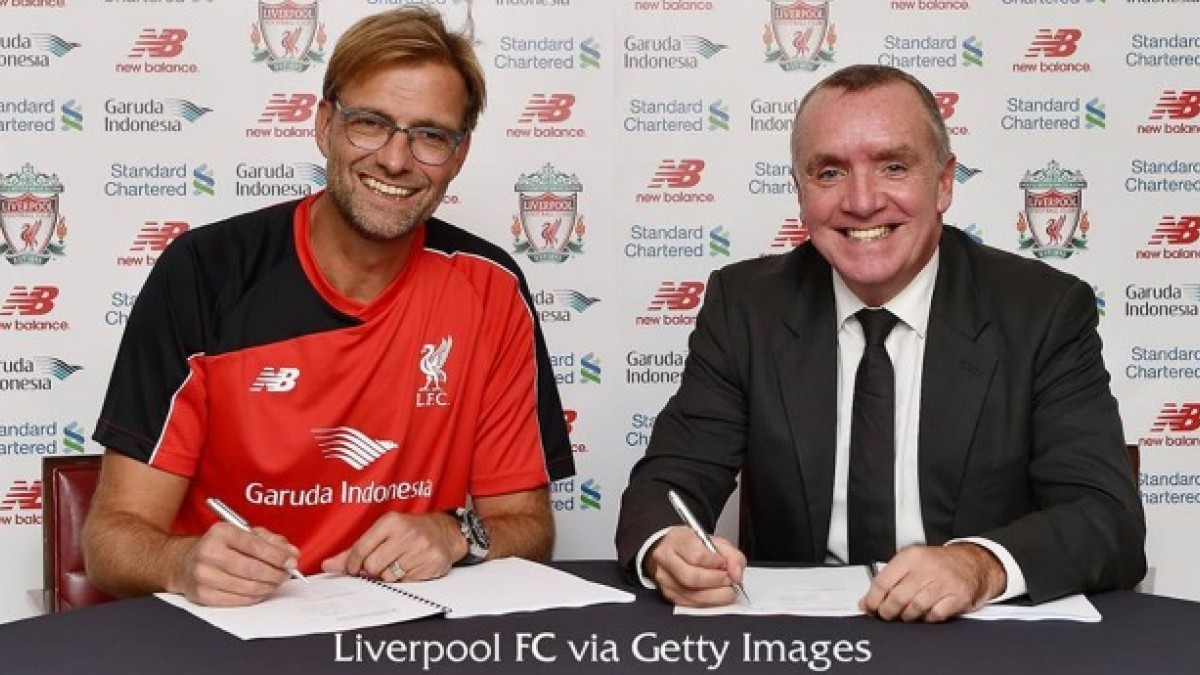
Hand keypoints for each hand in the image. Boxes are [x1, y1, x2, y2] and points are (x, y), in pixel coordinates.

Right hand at [178, 522, 298, 606]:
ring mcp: (203, 575)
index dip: (278, 556)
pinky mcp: (202, 595)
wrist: (184, 561)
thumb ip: (270, 540)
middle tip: (286, 574)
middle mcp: (209, 553)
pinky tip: (261, 590)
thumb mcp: (242, 533)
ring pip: (247, 587)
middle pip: (253, 569)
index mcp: (221, 532)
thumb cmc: (219, 546)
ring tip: (275, 582)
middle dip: (276, 574)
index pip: (256, 546)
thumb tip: (291, 553)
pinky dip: (255, 597)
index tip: (291, 561)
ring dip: (268, 587)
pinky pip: (237, 600)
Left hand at [321, 512, 462, 581]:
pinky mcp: (430, 564)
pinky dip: (404, 578)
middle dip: (372, 569)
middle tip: (381, 563)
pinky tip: (410, 566)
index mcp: (391, 522)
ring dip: (389, 575)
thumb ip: (354, 550)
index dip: (352, 563)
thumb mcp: (383, 533)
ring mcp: (420, 549)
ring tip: (398, 563)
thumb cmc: (411, 531)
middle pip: (372, 566)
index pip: (360, 549)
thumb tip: (328, 565)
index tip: (354, 567)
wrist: (446, 532)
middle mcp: (406, 534)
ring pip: (388, 577)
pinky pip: (405, 582)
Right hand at [646, 526, 745, 606]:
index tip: (725, 564)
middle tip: (729, 580)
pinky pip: (691, 605)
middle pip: (692, 578)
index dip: (715, 563)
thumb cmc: (693, 545)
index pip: (697, 556)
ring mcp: (665, 579)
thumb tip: (736, 574)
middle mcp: (666, 559)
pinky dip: (708, 602)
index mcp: (678, 540)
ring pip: (692, 595)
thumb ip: (731, 555)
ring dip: (715, 595)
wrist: (673, 551)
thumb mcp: (715, 542)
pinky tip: (715, 595)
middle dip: (717, 581)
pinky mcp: (669, 595)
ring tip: (725, 588)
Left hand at [860, 543, 1006, 622]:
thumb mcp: (912, 562)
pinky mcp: (958, 597)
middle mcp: (927, 568)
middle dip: (887, 612)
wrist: (972, 563)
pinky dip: (927, 618)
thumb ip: (889, 579)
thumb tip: (867, 600)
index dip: (872, 599)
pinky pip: (935, 615)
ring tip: (905, 614)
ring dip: (906, 616)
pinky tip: (925, 613)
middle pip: (897, 598)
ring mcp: (943, 583)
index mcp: (911, 557)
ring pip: (914, 608)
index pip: (882, 582)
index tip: (868, 607)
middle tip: (886, 614)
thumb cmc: (939, 563)